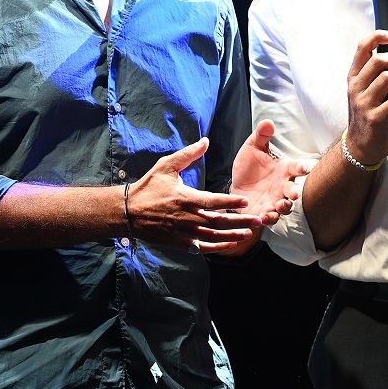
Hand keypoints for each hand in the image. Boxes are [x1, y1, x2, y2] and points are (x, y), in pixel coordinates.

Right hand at [126, 137, 266, 252]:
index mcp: (185, 198)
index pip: (213, 201)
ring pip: (214, 236)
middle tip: (259, 220)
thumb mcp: (166, 166)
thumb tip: (205, 141)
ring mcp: (184, 232)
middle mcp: (187, 218)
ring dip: (233, 235)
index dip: (231, 202)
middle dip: (241, 221)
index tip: (246, 201)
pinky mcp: (180, 243)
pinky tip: (231, 244)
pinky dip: (218, 247)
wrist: (128, 212)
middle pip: (219, 222)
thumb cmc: (148, 187)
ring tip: (249, 233)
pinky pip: (203, 247)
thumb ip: (188, 155)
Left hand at [230, 119, 313, 225]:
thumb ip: (261, 136)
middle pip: (294, 191)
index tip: (304, 167)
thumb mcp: (253, 147)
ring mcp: (274, 201)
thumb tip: (267, 122)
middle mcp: (282, 187)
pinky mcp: (263, 212)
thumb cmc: (250, 165)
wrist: (236, 183)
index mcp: (284, 170)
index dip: (302, 167)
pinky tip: (263, 216)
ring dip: (284, 207)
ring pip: (285, 207)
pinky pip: (269, 218)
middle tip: (294, 192)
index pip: (297, 168)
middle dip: (295, 192)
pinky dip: (268, 218)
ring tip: (279, 205)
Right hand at [343, 30, 387, 166]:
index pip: (362, 49)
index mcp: (354, 78)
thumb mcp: (363, 92)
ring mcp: (364, 103)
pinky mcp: (375, 118)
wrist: (360, 146)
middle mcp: (356, 88)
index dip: (378, 37)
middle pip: (379, 61)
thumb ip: (374, 75)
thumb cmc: (366, 115)